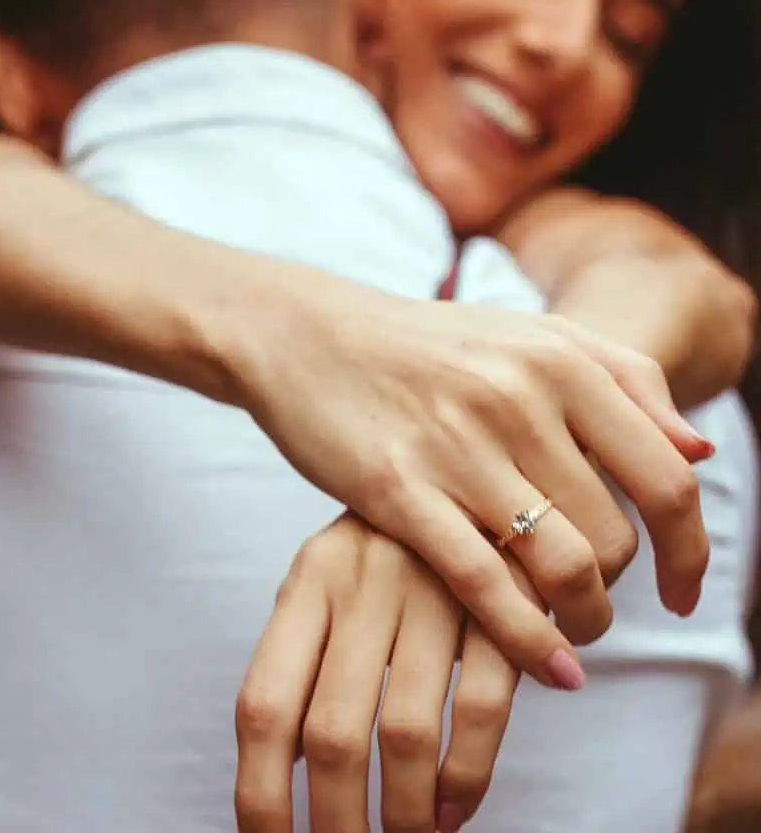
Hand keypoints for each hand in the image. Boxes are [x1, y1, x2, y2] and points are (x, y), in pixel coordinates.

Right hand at [230, 276, 710, 688]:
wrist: (305, 334)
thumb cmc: (421, 344)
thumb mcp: (526, 335)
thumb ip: (622, 379)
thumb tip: (696, 453)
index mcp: (557, 359)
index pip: (665, 479)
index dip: (690, 550)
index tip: (680, 590)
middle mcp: (515, 399)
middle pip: (616, 534)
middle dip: (622, 589)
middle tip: (595, 601)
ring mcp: (455, 445)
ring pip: (564, 565)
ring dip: (586, 620)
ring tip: (574, 631)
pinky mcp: (397, 489)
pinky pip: (485, 584)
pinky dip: (528, 639)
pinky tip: (548, 666)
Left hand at [235, 514, 528, 832]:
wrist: (478, 469)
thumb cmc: (386, 548)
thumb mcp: (328, 583)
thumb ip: (302, 657)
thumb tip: (282, 765)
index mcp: (308, 581)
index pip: (262, 704)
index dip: (258, 792)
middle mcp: (361, 585)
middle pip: (331, 733)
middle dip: (334, 822)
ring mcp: (432, 592)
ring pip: (406, 733)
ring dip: (402, 812)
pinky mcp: (501, 605)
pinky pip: (481, 709)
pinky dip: (466, 777)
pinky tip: (452, 809)